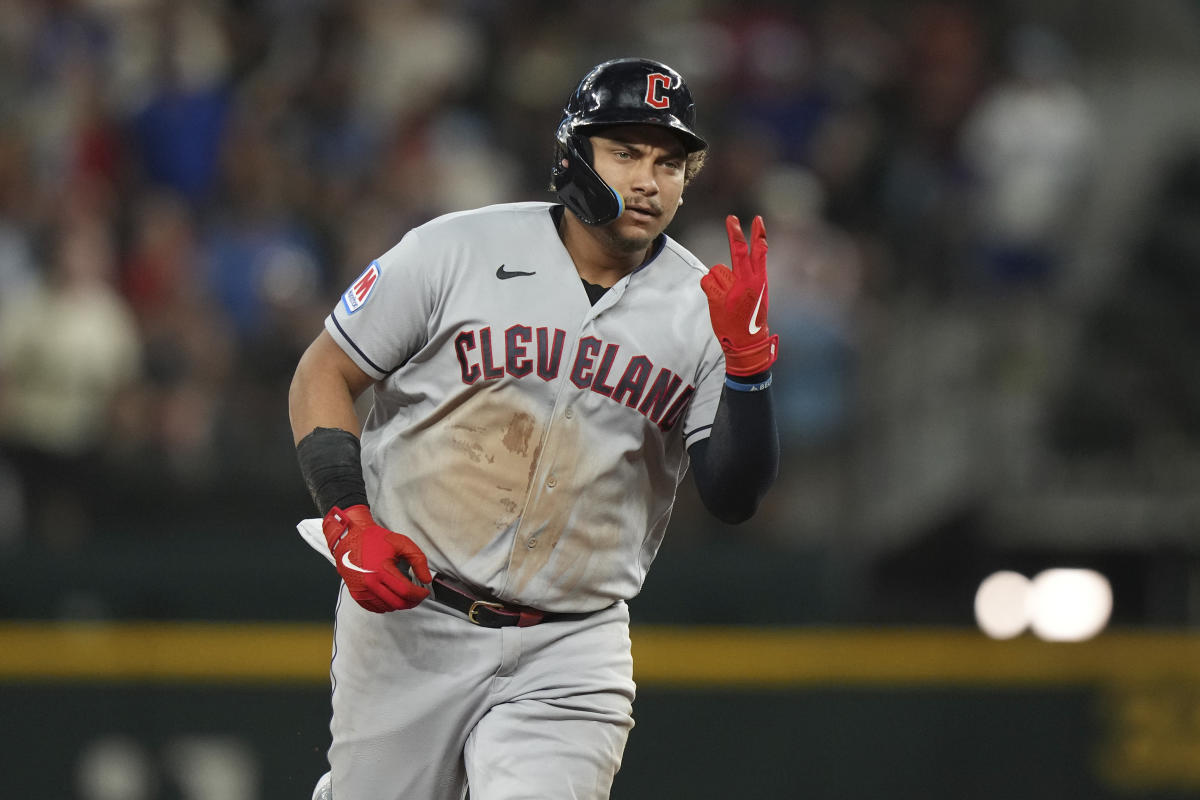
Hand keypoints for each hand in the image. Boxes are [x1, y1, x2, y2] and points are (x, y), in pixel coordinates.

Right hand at [322, 505, 432, 612]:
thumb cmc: (374, 539)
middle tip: (418, 596)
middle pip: (398, 603)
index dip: (419, 595)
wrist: (349, 538)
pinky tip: (392, 596)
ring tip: (406, 595)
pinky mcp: (356, 594)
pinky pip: (375, 608)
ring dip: (400, 604)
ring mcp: (362, 590)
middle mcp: (370, 583)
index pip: (406, 591)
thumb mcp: (401, 543)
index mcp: (381, 570)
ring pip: (387, 608)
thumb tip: (426, 579)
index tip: (425, 592)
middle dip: (412, 602)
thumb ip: (418, 560)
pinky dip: (387, 606)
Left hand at [700, 215, 779, 375]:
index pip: (760, 253)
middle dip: (735, 234)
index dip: (759, 235)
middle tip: (731, 218)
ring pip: (717, 270)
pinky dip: (709, 287)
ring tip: (725, 296)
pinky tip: (717, 299)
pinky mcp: (718, 297)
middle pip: (739, 252)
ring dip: (718, 280)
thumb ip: (750, 277)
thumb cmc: (751, 317)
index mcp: (760, 281)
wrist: (746, 342)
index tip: (758, 220)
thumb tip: (737, 264)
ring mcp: (732, 290)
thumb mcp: (758, 295)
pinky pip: (707, 281)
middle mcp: (747, 282)